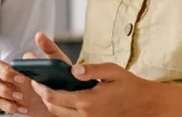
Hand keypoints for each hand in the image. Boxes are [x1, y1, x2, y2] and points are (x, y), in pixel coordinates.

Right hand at [0, 32, 69, 115]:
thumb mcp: (58, 62)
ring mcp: (12, 89)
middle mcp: (13, 76)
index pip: (5, 61)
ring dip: (4, 90)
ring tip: (21, 95)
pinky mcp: (14, 104)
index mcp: (20, 65)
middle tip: (20, 80)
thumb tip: (39, 35)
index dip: (11, 67)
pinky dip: (11, 106)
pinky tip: (23, 107)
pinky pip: (2, 104)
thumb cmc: (60, 79)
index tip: (24, 73)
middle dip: (4, 74)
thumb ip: (49, 48)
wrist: (65, 100)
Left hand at [30, 63, 161, 116]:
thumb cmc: (130, 86)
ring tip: (48, 89)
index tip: (35, 79)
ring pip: (61, 116)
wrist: (146, 105)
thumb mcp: (113, 71)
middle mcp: (86, 115)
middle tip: (38, 83)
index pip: (55, 97)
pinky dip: (63, 110)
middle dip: (43, 96)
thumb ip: (91, 70)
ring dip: (52, 104)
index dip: (41, 88)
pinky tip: (63, 98)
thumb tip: (73, 69)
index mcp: (88, 101)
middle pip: (54, 109)